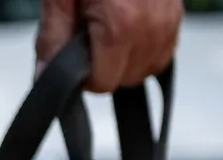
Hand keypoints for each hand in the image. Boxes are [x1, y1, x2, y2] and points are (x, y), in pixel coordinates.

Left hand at [36, 0, 182, 92]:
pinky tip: (124, 28)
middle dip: (102, 65)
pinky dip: (143, 47)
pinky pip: (163, 50)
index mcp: (120, 25)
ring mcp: (170, 19)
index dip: (81, 75)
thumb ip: (52, 39)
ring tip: (104, 27)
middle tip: (86, 33)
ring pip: (146, 68)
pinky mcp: (178, 12)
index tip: (71, 53)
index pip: (102, 83)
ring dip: (124, 59)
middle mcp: (152, 26)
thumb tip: (44, 79)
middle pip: (125, 79)